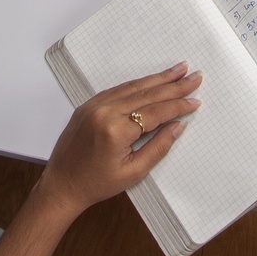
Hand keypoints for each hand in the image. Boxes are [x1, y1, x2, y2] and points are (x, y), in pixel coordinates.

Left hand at [36, 63, 201, 221]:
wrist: (61, 185)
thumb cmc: (96, 183)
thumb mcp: (133, 172)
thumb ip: (158, 147)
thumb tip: (178, 125)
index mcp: (116, 130)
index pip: (155, 112)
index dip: (178, 105)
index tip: (195, 100)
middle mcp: (105, 111)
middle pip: (147, 93)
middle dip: (174, 85)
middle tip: (194, 76)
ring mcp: (95, 105)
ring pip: (133, 87)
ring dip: (158, 78)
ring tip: (178, 70)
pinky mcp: (89, 104)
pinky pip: (119, 89)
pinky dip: (139, 84)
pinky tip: (153, 80)